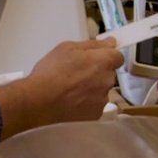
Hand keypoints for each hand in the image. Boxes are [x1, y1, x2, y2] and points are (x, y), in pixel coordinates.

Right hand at [0, 38, 122, 137]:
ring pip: (102, 90)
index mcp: (103, 62)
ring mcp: (102, 100)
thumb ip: (93, 45)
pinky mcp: (96, 115)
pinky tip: (72, 102)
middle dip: (98, 72)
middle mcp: (107, 81)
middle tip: (77, 74)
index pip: (118, 57)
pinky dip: (87, 103)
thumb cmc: (51, 71)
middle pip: (109, 74)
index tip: (94, 58)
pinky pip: (95, 105)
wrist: (39, 102)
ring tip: (72, 90)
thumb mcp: (67, 48)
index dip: (107, 56)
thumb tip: (111, 42)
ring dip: (92, 88)